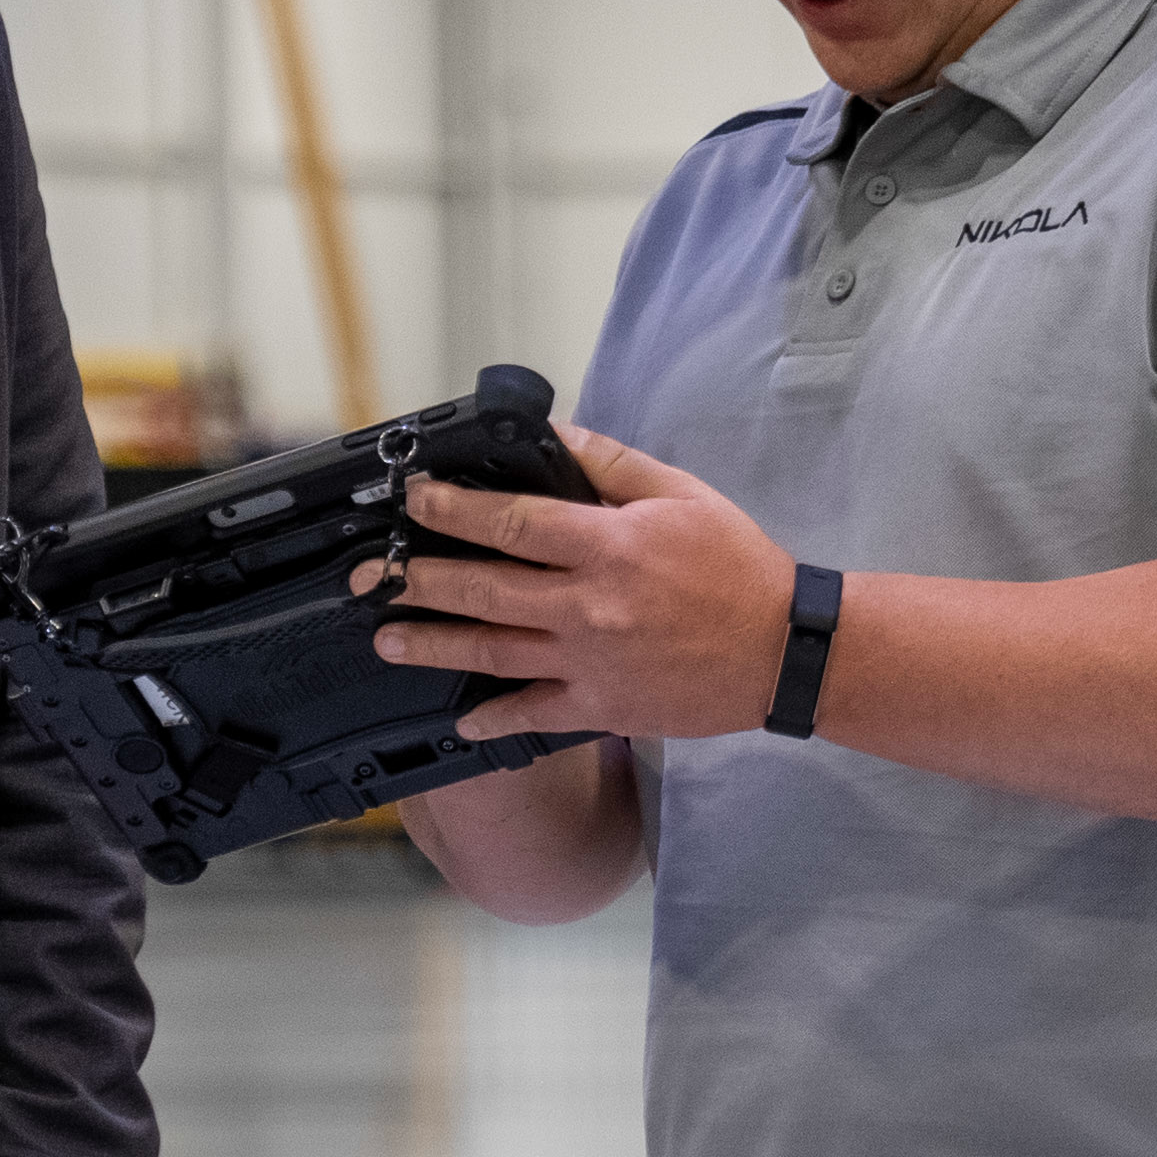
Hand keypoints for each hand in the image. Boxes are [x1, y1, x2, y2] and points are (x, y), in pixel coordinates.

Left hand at [359, 425, 802, 743]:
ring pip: (495, 653)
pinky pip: (537, 714)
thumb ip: (610, 465)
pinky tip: (461, 721)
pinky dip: (495, 719)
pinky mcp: (605, 707)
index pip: (511, 521)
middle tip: (373, 576)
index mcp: (609, 547)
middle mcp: (591, 607)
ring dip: (433, 645)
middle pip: (485, 590)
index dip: (452, 510)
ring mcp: (593, 663)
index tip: (413, 501)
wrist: (784, 649)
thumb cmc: (737, 567)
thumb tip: (553, 435)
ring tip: (388, 639)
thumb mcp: (680, 494)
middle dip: (419, 580)